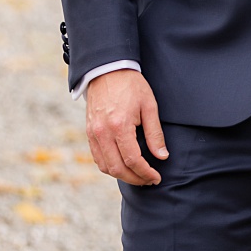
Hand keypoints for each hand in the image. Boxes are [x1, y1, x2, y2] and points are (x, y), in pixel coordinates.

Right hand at [85, 69, 166, 185]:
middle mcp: (103, 133)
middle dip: (135, 179)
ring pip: (105, 166)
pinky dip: (110, 166)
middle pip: (117, 168)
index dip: (146, 173)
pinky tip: (123, 166)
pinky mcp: (89, 133)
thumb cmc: (132, 86)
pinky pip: (97, 157)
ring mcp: (93, 134)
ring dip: (122, 175)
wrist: (108, 70)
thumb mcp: (150, 106)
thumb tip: (162, 156)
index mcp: (119, 126)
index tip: (156, 177)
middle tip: (149, 180)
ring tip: (138, 175)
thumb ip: (155, 134)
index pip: (133, 160)